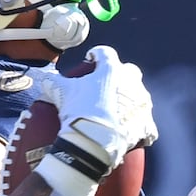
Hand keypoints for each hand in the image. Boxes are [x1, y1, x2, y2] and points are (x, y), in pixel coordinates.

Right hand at [37, 46, 156, 174]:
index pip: (105, 53)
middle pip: (129, 72)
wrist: (95, 141)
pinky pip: (145, 124)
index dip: (96, 55)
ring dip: (129, 100)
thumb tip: (48, 77)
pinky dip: (138, 126)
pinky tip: (129, 130)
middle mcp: (133, 82)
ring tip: (116, 111)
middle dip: (120, 76)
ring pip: (139, 96)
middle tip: (106, 87)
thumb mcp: (62, 93)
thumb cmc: (79, 111)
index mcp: (112, 69)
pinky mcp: (147, 124)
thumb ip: (54, 81)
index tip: (90, 61)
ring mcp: (142, 103)